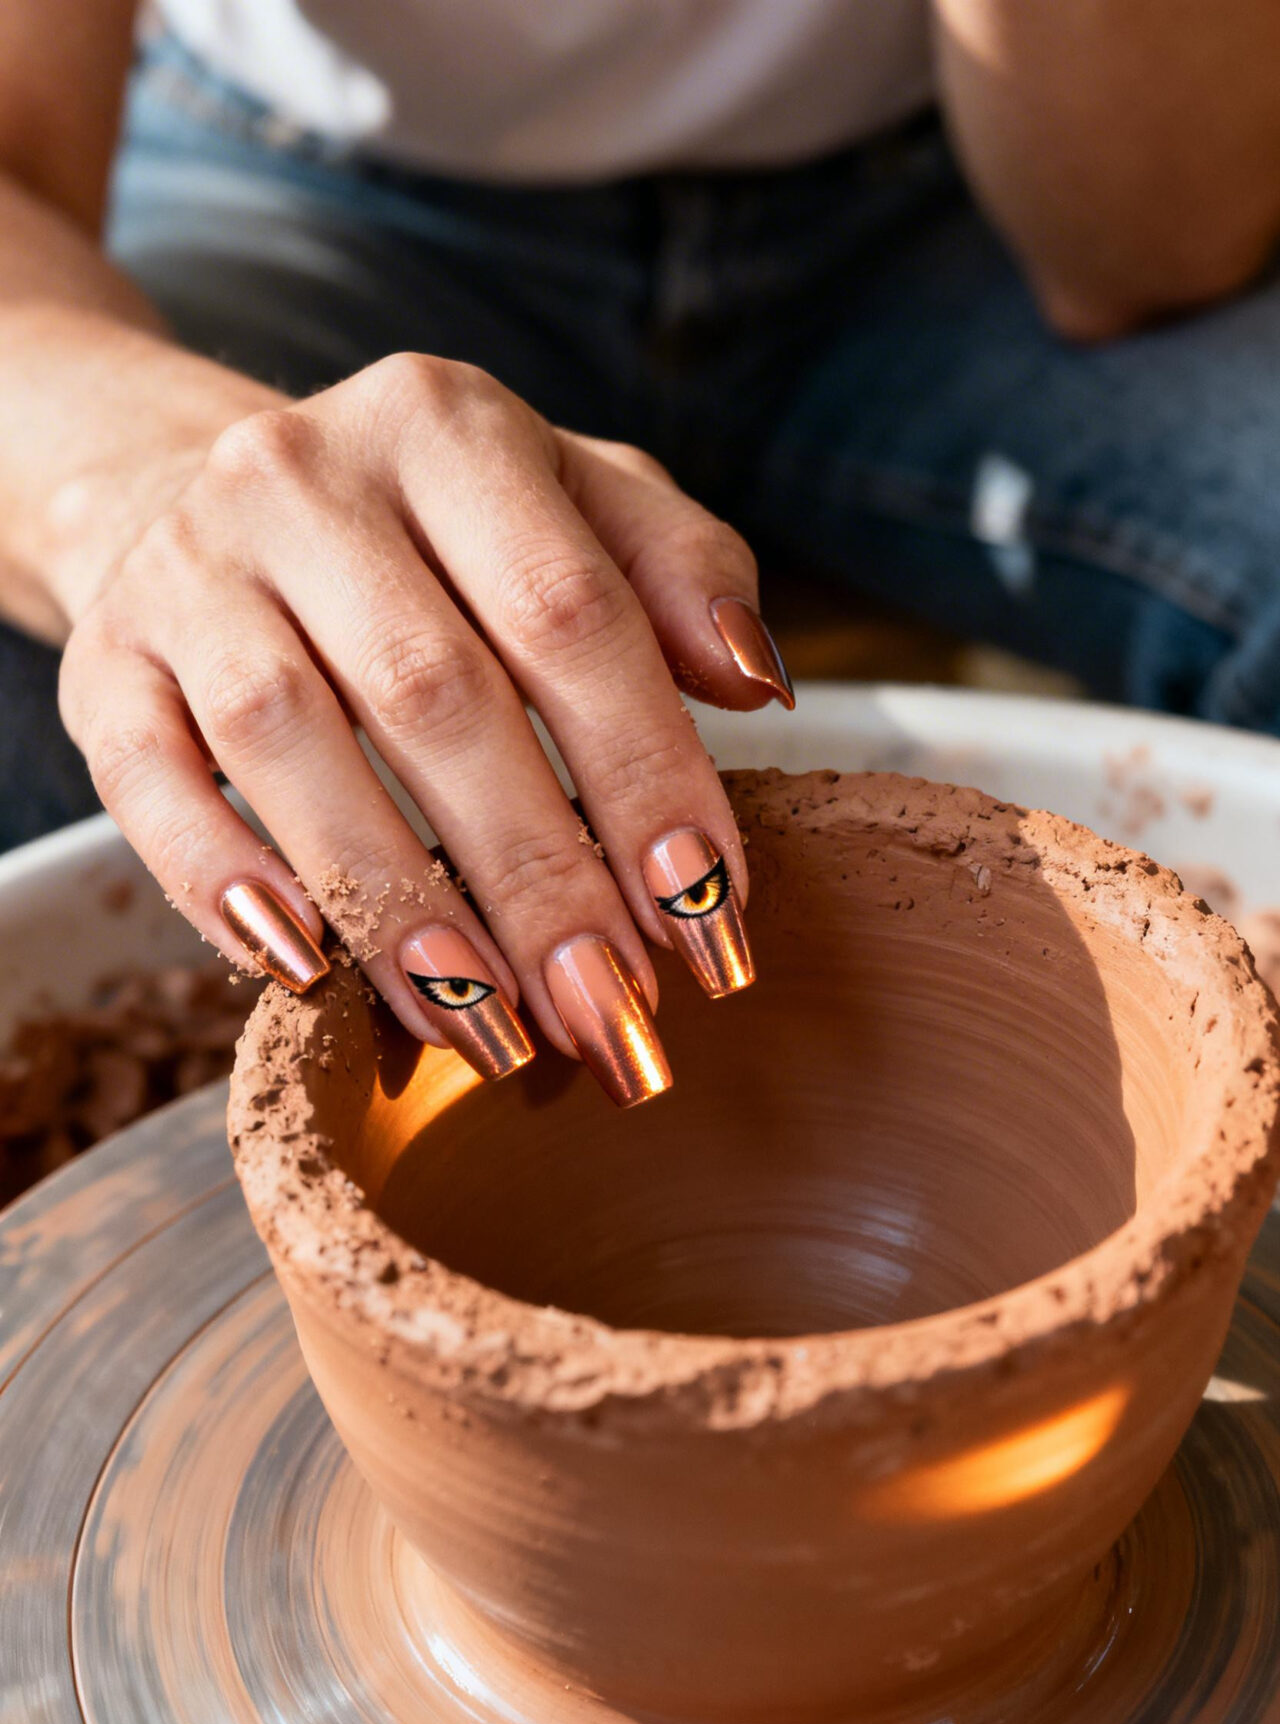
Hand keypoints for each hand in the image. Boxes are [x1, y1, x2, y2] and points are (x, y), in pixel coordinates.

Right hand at [59, 354, 791, 1104]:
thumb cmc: (428, 525)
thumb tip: (759, 680)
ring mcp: (188, 569)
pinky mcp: (102, 660)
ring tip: (492, 1027)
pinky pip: (145, 780)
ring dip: (396, 904)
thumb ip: (679, 571)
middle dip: (539, 877)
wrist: (195, 487)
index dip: (647, 776)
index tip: (707, 914)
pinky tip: (305, 972)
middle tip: (613, 1011)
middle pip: (437, 695)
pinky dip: (220, 882)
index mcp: (448, 427)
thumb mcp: (571, 501)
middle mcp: (303, 479)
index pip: (570, 612)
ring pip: (289, 743)